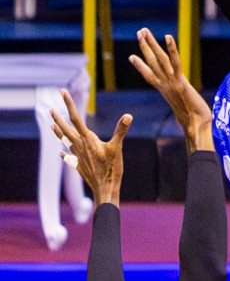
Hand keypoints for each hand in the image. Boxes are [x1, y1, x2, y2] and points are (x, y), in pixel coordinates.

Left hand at [50, 90, 129, 207]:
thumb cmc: (112, 168)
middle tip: (50, 109)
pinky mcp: (79, 165)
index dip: (69, 104)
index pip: (76, 118)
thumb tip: (128, 116)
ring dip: (58, 132)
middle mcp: (79, 145)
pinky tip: (61, 153)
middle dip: (58, 117)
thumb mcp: (118, 148)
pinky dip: (65, 154)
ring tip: (51, 125)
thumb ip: (121, 131)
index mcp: (88, 139)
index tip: (62, 92)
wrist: (105, 188)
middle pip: (66, 128)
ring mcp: (78, 156)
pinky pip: (69, 157)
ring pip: (65, 141)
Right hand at [129, 30, 212, 152]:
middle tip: (139, 32)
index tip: (132, 57)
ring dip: (151, 44)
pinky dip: (171, 49)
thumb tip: (186, 119)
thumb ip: (183, 110)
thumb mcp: (185, 112)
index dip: (141, 66)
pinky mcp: (181, 82)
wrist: (196, 127)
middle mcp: (165, 85)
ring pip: (159, 60)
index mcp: (164, 91)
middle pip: (151, 62)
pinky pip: (175, 62)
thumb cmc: (194, 123)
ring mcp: (171, 82)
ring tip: (143, 30)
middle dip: (145, 47)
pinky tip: (168, 37)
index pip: (150, 75)